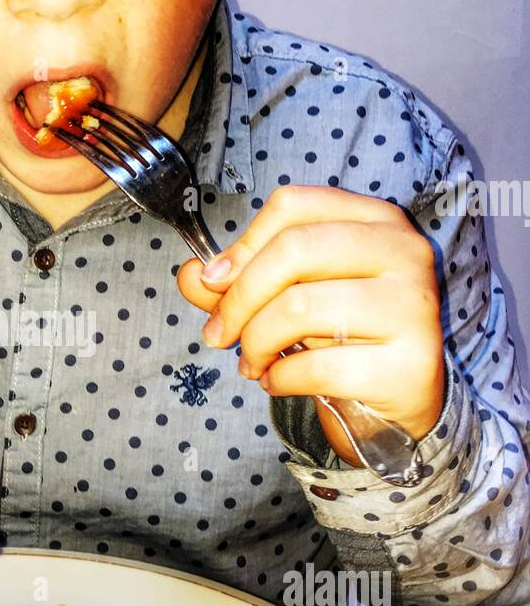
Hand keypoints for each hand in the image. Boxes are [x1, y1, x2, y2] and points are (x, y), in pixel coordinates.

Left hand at [176, 185, 444, 465]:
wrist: (399, 399)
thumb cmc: (342, 337)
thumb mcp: (289, 297)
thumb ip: (239, 282)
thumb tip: (191, 276)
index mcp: (375, 219)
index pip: (292, 206)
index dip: (242, 245)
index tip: (213, 282)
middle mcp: (403, 251)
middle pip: (293, 250)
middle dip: (239, 299)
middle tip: (218, 335)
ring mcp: (412, 305)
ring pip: (300, 307)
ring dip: (256, 343)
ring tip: (252, 362)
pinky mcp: (410, 362)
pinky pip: (319, 366)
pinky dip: (281, 378)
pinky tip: (277, 381)